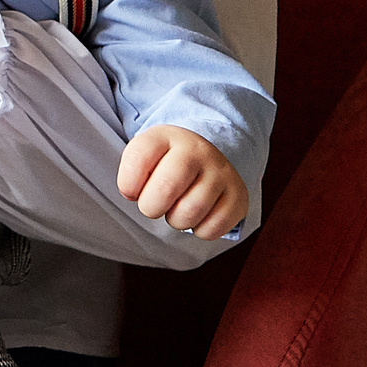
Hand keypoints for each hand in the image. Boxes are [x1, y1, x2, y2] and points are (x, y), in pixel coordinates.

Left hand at [117, 126, 249, 239]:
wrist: (205, 158)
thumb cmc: (165, 163)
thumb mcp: (145, 156)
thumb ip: (131, 172)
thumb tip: (134, 195)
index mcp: (166, 136)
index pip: (138, 158)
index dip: (128, 184)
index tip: (132, 189)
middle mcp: (198, 150)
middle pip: (166, 189)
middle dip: (151, 207)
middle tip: (154, 204)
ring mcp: (221, 172)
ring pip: (190, 213)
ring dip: (176, 220)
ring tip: (177, 208)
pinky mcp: (238, 196)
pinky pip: (212, 228)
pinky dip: (199, 230)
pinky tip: (199, 215)